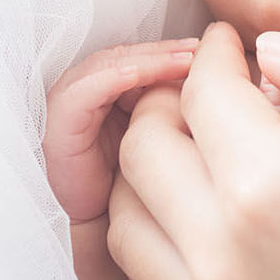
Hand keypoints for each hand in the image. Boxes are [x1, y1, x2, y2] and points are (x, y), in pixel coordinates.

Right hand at [43, 38, 197, 223]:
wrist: (107, 230)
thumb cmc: (138, 186)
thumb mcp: (166, 135)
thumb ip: (179, 105)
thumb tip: (218, 79)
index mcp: (114, 92)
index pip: (142, 57)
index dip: (172, 51)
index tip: (209, 49)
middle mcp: (89, 92)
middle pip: (127, 56)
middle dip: (164, 51)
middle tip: (198, 50)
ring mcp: (71, 107)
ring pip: (107, 67)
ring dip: (145, 60)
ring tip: (180, 60)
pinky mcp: (60, 128)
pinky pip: (83, 94)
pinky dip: (110, 79)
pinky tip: (138, 75)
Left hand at [108, 23, 279, 279]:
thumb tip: (275, 51)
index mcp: (277, 192)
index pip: (203, 96)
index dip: (213, 54)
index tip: (230, 40)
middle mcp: (224, 264)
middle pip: (143, 155)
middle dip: (166, 103)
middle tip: (210, 86)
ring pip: (130, 229)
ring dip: (150, 174)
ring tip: (200, 149)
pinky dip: (159, 243)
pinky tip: (208, 226)